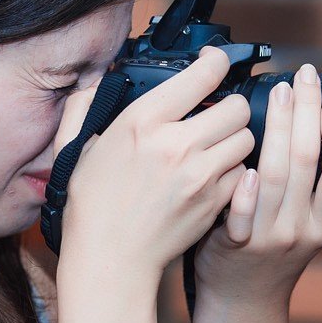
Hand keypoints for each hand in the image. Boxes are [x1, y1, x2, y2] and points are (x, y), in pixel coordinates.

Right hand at [53, 46, 253, 281]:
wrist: (110, 259)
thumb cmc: (91, 206)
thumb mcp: (74, 148)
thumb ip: (83, 107)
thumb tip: (97, 83)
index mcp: (142, 122)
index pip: (203, 75)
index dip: (216, 63)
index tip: (216, 63)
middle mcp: (177, 144)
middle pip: (236, 107)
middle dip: (230, 106)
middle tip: (217, 114)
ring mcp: (200, 175)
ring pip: (246, 139)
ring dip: (235, 139)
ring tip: (217, 146)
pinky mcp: (214, 202)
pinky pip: (243, 174)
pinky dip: (234, 172)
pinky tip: (214, 176)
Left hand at [191, 64, 321, 312]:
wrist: (241, 302)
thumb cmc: (268, 254)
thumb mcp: (303, 224)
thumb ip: (306, 185)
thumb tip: (308, 123)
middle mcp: (301, 230)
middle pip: (308, 163)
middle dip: (306, 112)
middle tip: (302, 77)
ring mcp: (267, 239)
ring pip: (276, 179)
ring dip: (277, 130)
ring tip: (277, 96)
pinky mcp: (234, 247)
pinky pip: (241, 217)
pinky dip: (245, 192)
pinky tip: (246, 166)